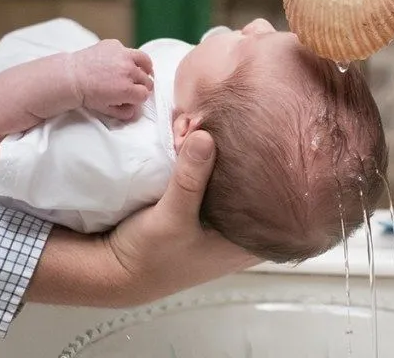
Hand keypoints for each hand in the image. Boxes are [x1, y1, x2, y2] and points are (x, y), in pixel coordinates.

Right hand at [25, 130, 258, 306]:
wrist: (116, 270)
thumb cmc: (151, 256)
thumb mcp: (172, 218)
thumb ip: (190, 180)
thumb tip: (205, 136)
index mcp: (249, 241)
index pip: (277, 198)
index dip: (273, 168)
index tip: (263, 137)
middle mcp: (242, 229)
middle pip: (255, 181)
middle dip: (241, 152)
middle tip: (229, 124)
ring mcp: (222, 219)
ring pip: (230, 176)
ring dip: (218, 152)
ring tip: (207, 126)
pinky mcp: (202, 208)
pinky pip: (210, 176)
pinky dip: (202, 158)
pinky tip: (194, 137)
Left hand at [69, 39, 153, 120]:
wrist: (71, 77)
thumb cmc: (86, 94)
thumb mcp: (106, 109)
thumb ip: (124, 112)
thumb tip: (135, 111)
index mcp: (126, 89)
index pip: (145, 94)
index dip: (140, 97)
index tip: (135, 97)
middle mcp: (128, 71)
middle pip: (147, 80)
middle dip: (141, 85)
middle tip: (134, 86)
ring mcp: (123, 55)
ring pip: (145, 61)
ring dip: (144, 68)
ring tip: (140, 71)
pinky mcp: (115, 45)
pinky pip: (128, 50)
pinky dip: (126, 56)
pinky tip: (120, 62)